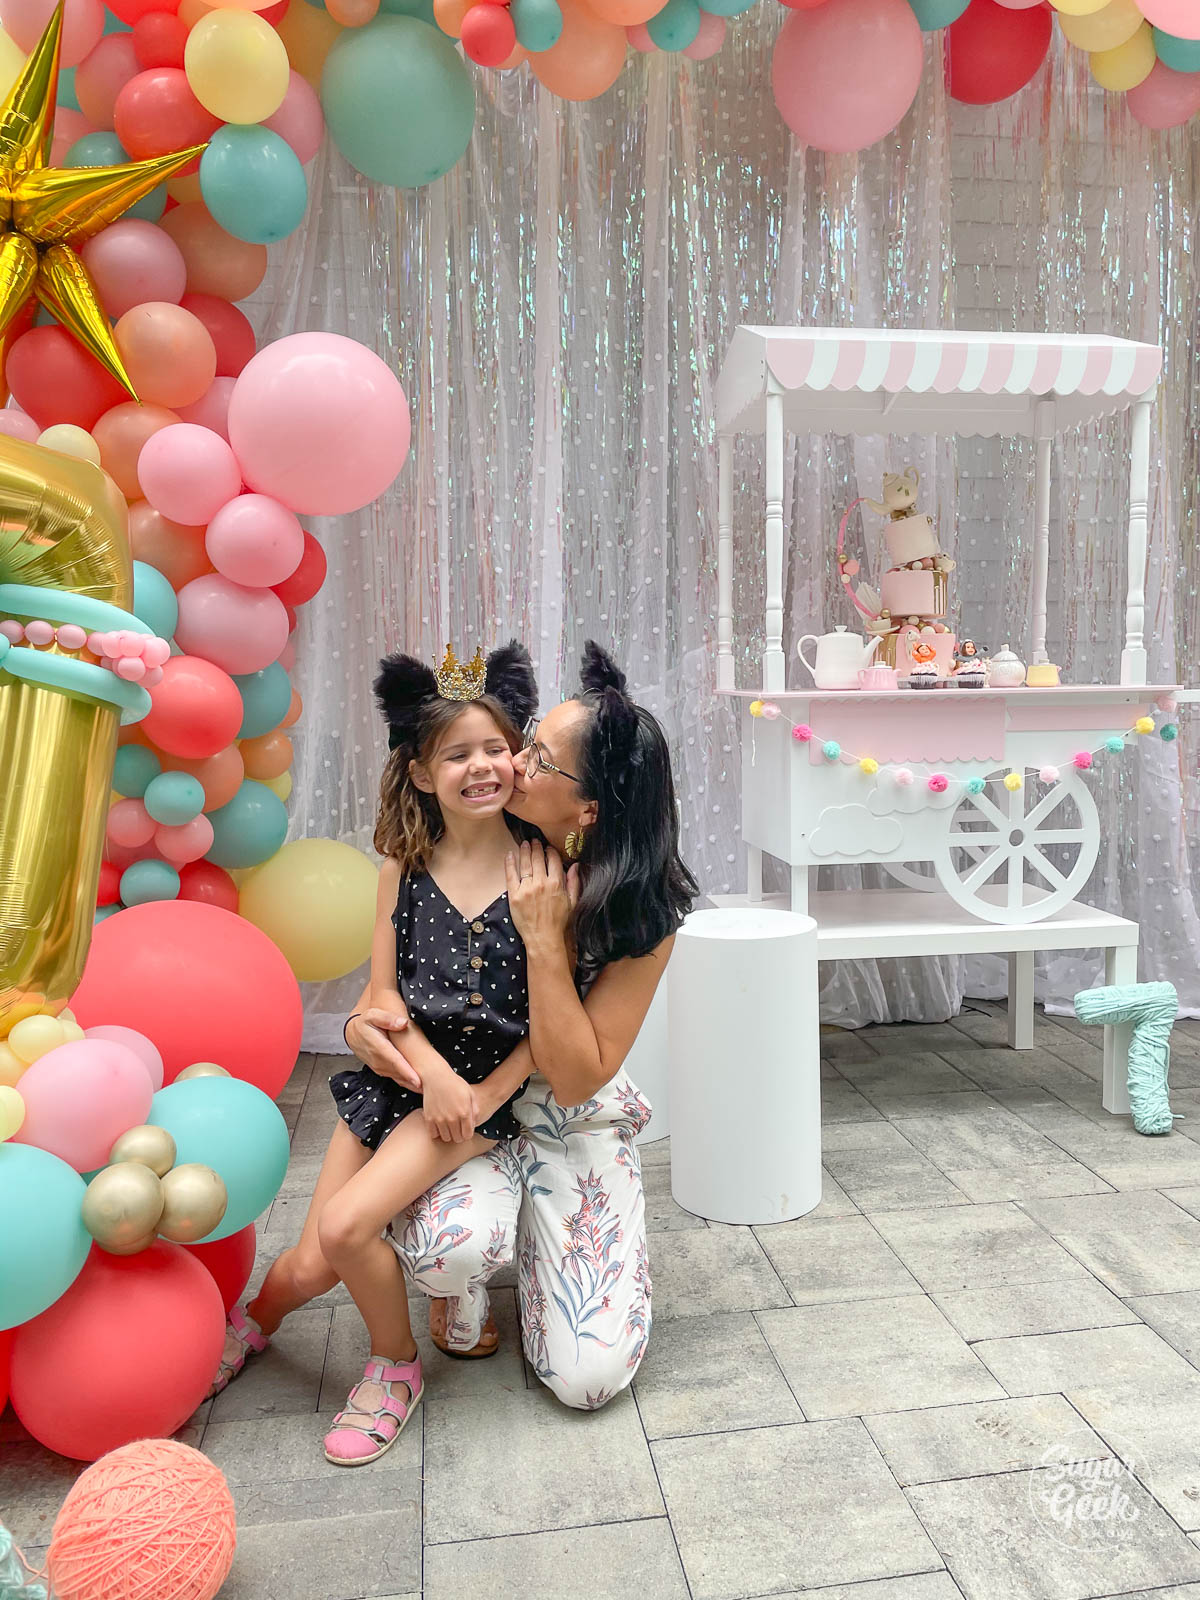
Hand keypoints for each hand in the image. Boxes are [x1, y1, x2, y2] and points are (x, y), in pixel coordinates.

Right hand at [345, 1008, 420, 1092]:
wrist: (353, 1034)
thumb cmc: (365, 1023)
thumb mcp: (373, 1015)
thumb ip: (388, 1018)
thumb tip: (403, 1023)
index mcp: (378, 1047)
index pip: (395, 1061)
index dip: (406, 1072)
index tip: (418, 1080)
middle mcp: (378, 1061)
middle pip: (398, 1073)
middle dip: (413, 1082)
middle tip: (430, 1087)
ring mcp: (379, 1068)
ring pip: (397, 1078)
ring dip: (411, 1084)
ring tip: (427, 1089)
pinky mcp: (381, 1070)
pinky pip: (395, 1078)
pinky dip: (406, 1082)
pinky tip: (417, 1085)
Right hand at [421, 1064, 477, 1142]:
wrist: (436, 1076)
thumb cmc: (455, 1084)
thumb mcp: (470, 1094)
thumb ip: (475, 1110)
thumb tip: (474, 1124)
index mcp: (464, 1112)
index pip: (468, 1135)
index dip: (467, 1134)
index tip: (465, 1129)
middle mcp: (452, 1118)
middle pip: (457, 1138)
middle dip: (459, 1135)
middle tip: (457, 1128)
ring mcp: (439, 1119)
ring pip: (446, 1138)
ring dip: (448, 1134)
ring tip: (448, 1126)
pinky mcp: (429, 1118)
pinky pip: (433, 1134)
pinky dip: (437, 1132)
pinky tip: (439, 1124)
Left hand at [504, 839, 580, 954]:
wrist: (543, 938)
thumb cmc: (560, 922)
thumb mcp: (573, 902)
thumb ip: (574, 882)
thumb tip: (576, 865)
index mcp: (557, 883)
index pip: (553, 860)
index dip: (550, 851)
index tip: (548, 848)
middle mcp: (541, 883)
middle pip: (538, 858)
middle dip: (536, 847)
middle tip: (534, 841)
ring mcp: (527, 888)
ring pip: (525, 863)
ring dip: (524, 851)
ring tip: (524, 843)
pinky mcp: (514, 895)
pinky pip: (511, 875)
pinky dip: (510, 863)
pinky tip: (510, 855)